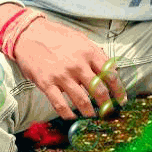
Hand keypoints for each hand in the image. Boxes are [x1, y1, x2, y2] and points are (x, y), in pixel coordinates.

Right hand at [13, 17, 127, 119]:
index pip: (110, 74)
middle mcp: (78, 65)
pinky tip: (72, 117)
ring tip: (92, 116)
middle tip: (108, 112)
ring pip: (82, 100)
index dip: (119, 90)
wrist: (29, 33)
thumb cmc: (57, 36)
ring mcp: (62, 75)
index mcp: (89, 52)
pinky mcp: (47, 83)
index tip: (121, 100)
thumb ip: (96, 54)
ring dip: (90, 112)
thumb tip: (111, 69)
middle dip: (106, 105)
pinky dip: (68, 114)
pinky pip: (60, 104)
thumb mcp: (81, 39)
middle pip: (99, 90)